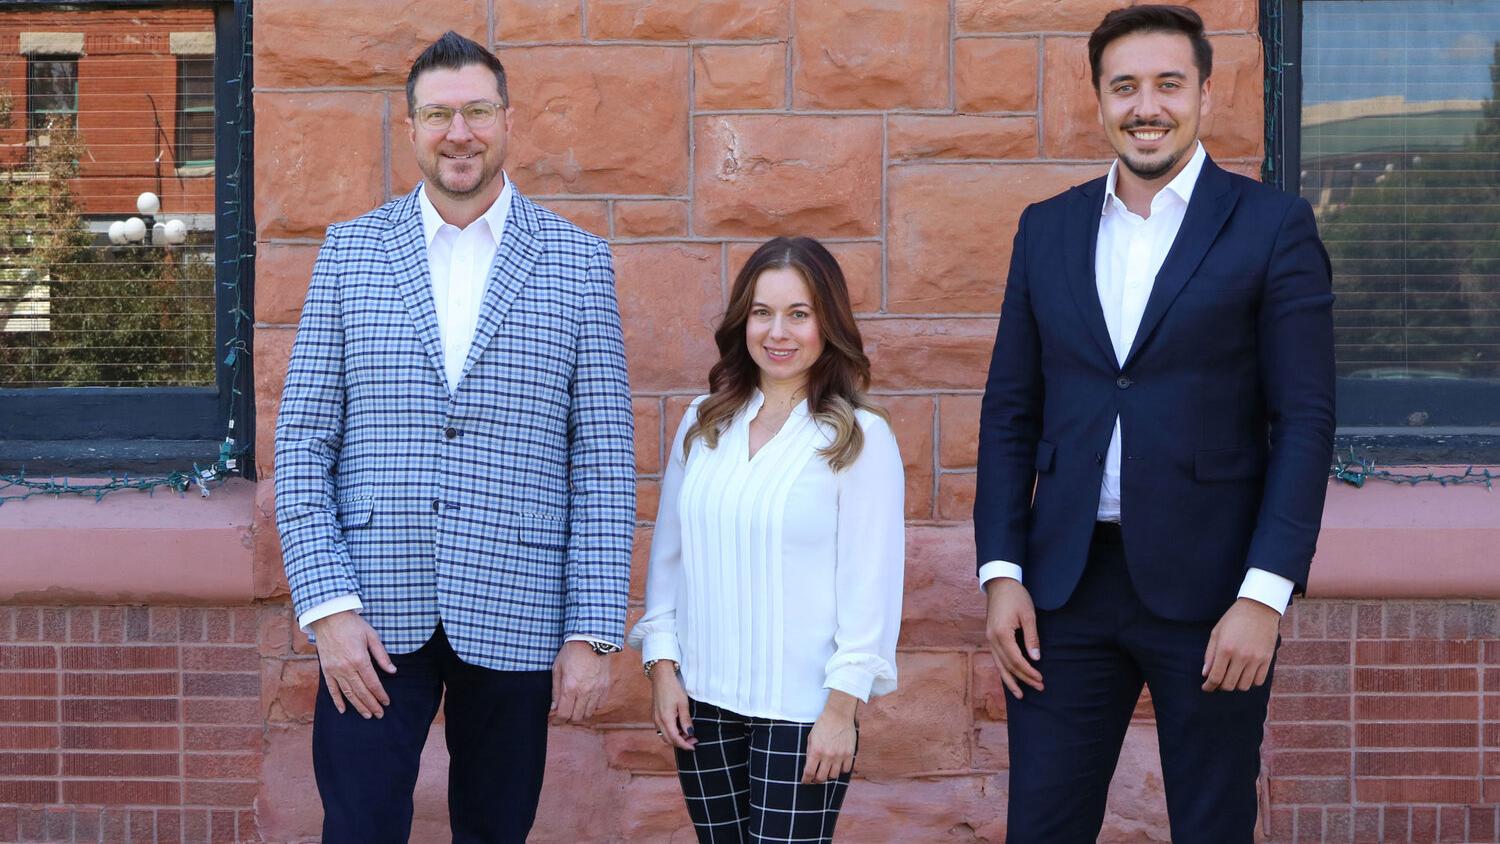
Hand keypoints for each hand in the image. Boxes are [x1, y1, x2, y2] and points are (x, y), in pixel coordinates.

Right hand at [309, 610, 395, 718]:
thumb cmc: (352, 625)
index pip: (373, 683)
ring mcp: (334, 670)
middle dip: (371, 704)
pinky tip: (343, 710)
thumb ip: (382, 656)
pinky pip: (332, 689)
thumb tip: (392, 671)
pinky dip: (337, 700)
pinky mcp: (326, 670)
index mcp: (360, 659)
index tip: (386, 702)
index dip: (380, 694)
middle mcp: (346, 668)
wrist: (328, 617)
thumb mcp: (372, 636)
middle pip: (361, 691)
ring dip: (358, 705)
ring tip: (367, 715)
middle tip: (379, 715)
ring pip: (348, 693)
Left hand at [551, 640, 610, 722]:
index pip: (564, 714)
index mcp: (570, 688)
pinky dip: (593, 706)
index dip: (558, 721)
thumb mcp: (557, 669)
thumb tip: (554, 707)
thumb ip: (555, 690)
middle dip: (568, 718)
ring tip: (576, 707)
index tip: (555, 721)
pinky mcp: (605, 687)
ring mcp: (597, 690)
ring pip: (589, 713)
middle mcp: (585, 692)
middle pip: (577, 717)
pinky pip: (600, 705)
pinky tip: (587, 700)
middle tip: (564, 713)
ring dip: (581, 713)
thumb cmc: (572, 652)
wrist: (592, 640)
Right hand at [649, 666, 696, 750]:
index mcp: (665, 719)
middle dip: (681, 743)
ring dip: (676, 738)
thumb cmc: (673, 688)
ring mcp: (655, 719)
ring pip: (664, 736)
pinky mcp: (655, 716)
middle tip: (693, 740)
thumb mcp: (683, 704)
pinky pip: (662, 729)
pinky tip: (679, 727)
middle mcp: (658, 721)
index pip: (675, 738)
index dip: (684, 745)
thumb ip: (686, 720)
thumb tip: (690, 733)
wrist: (661, 677)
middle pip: (669, 740)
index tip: (693, 747)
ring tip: (687, 733)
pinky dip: (671, 732)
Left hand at [803, 691, 857, 783]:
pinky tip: (837, 765)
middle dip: (816, 780)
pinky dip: (841, 769)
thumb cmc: (822, 725)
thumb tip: (808, 767)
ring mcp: (840, 755)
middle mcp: (828, 755)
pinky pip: (846, 769)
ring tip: (826, 770)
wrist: (838, 714)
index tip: (805, 781)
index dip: (806, 780)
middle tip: (815, 777)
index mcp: (816, 751)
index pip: (809, 772)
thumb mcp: (811, 738)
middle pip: (821, 778)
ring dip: (828, 775)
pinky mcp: (849, 753)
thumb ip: (810, 753)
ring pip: (834, 775)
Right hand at [985, 577, 1042, 696]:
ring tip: (1019, 694)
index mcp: (1001, 633)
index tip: (1040, 679)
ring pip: (999, 665)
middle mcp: (992, 639)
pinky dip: (1004, 670)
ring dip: (1010, 680)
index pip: (1016, 660)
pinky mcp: (991, 637)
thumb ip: (1032, 638)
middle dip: (1023, 679)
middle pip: (1008, 665)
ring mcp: (989, 638)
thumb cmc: (1016, 596)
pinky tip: (1010, 678)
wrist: (1000, 583)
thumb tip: (1035, 658)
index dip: (1028, 671)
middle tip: (1038, 687)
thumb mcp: (1028, 615)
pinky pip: (996, 658)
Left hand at [1202, 597, 1280, 691]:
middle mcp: (1241, 656)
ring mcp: (1256, 658)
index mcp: (1225, 648)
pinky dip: (1250, 682)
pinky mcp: (1267, 659)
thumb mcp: (1216, 633)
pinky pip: (1259, 681)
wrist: (1259, 608)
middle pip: (1229, 685)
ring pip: (1244, 686)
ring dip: (1236, 685)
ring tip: (1232, 676)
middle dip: (1220, 686)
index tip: (1206, 688)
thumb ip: (1210, 655)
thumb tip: (1206, 674)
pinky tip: (1245, 675)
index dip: (1208, 686)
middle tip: (1218, 681)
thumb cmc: (1234, 619)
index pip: (1215, 677)